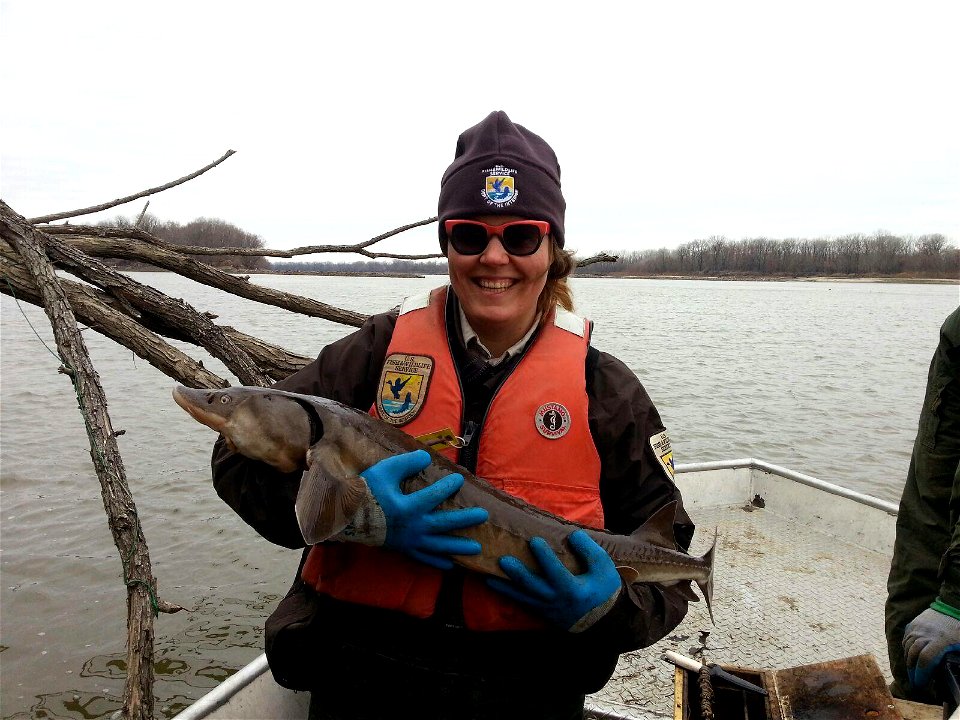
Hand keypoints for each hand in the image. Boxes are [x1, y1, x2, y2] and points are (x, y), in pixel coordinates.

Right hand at [362, 450, 488, 569]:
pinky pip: (423, 558)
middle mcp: (413, 527)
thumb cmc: (365, 492)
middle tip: (483, 515)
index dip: (449, 486)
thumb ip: (406, 463)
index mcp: (409, 507)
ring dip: (458, 546)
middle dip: (465, 519)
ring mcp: (409, 541)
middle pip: (445, 523)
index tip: (459, 479)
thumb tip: (425, 457)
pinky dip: (437, 562)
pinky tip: (451, 565)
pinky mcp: (403, 549)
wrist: (345, 518)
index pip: (435, 495)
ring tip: (476, 548)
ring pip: (439, 545)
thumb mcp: (384, 472)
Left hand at [488, 529, 621, 631]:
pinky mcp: (542, 613)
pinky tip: (495, 586)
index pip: (555, 570)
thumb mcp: (604, 568)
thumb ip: (589, 551)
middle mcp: (556, 600)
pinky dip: (509, 595)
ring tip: (488, 577)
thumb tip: (572, 535)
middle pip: (532, 586)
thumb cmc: (605, 590)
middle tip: (503, 560)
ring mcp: (546, 608)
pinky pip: (522, 604)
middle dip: (517, 573)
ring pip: (522, 597)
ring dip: (505, 587)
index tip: (534, 540)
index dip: (544, 555)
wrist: (604, 621)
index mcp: (572, 589)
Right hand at [904, 606, 959, 689]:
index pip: (925, 660)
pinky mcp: (913, 624)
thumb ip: (952, 659)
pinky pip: (906, 638)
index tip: (920, 684)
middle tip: (914, 680)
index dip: (921, 674)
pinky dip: (906, 648)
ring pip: (907, 647)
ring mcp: (917, 628)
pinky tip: (909, 654)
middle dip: (912, 670)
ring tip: (912, 669)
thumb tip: (949, 674)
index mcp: (940, 641)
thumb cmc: (958, 630)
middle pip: (913, 655)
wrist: (952, 607)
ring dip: (908, 659)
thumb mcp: (959, 646)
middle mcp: (925, 634)